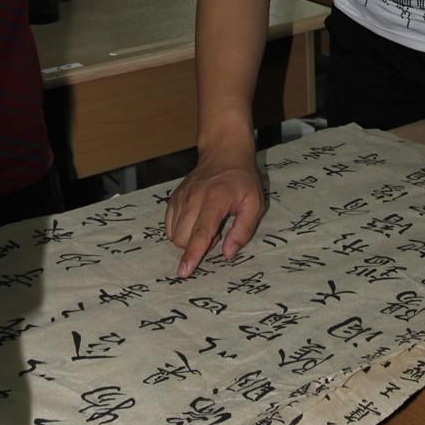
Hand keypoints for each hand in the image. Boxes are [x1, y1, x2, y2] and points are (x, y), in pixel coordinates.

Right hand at [165, 151, 266, 276]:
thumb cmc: (243, 180)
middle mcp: (194, 198)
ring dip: (189, 238)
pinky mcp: (174, 197)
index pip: (201, 233)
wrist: (224, 153)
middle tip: (217, 232)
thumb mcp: (255, 204)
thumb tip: (228, 254)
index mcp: (215, 200)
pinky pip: (169, 225)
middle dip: (197, 246)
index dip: (193, 254)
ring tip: (208, 224)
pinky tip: (196, 221)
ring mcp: (181, 196)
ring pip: (174, 234)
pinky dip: (180, 230)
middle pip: (183, 238)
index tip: (184, 272)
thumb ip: (243, 231)